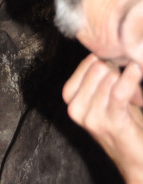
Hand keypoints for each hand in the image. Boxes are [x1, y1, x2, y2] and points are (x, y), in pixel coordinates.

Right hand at [63, 54, 142, 182]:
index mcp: (69, 97)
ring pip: (110, 77)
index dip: (106, 63)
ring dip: (128, 82)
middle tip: (128, 88)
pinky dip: (129, 79)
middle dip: (117, 72)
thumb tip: (105, 47)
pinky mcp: (112, 122)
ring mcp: (92, 117)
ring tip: (134, 96)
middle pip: (99, 68)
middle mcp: (76, 108)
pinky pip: (119, 91)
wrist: (134, 158)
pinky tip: (136, 70)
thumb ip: (97, 75)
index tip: (117, 74)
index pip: (88, 63)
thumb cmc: (121, 121)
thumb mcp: (101, 96)